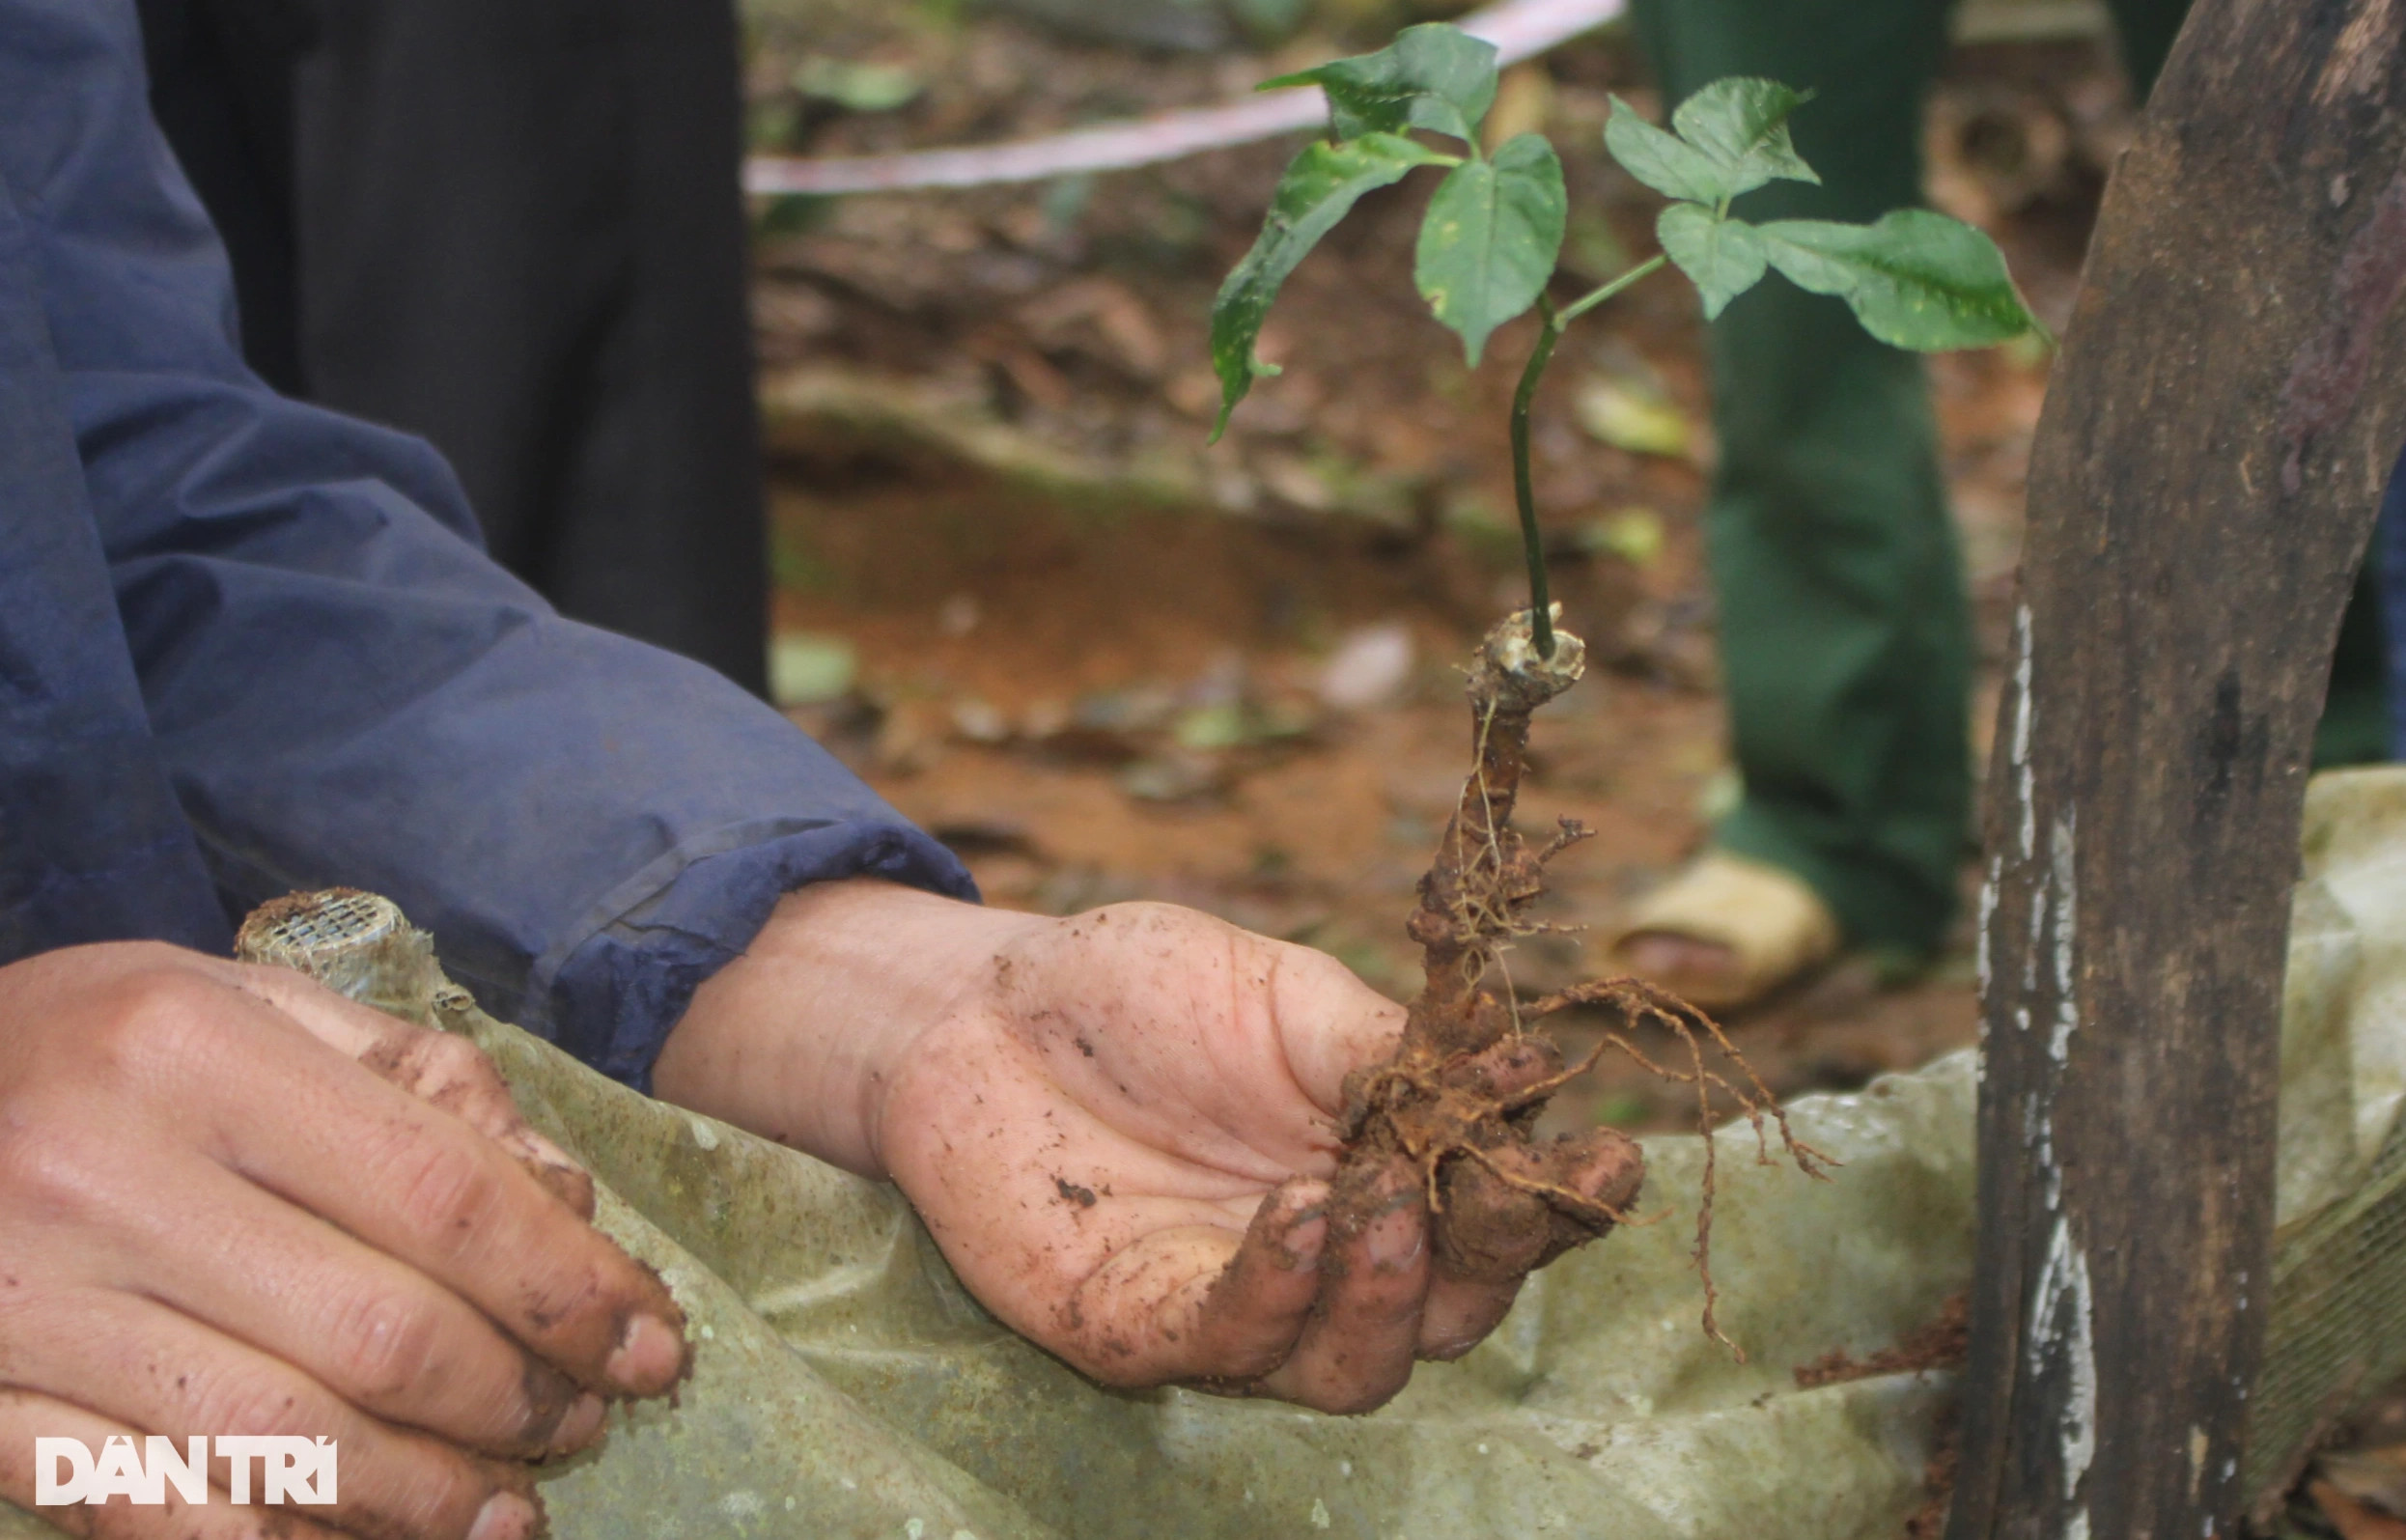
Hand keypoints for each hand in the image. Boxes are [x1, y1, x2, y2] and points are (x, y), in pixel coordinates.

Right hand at [0, 943, 688, 1539]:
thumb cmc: (84, 1043)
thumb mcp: (238, 1003)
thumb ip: (408, 1082)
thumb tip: (563, 1195)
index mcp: (194, 1055)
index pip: (441, 1194)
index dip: (569, 1284)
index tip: (651, 1342)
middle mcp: (106, 1177)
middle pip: (381, 1330)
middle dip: (516, 1397)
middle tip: (586, 1421)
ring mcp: (30, 1307)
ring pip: (283, 1441)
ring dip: (422, 1495)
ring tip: (506, 1511)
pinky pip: (150, 1507)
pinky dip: (269, 1539)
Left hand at [655, 882, 1533, 1413]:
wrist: (980, 1004)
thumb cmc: (1140, 995)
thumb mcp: (1281, 995)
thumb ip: (1386, 1050)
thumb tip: (1514, 1078)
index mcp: (1386, 1166)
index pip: (1496, 1213)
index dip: (1559, 1199)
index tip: (1607, 1157)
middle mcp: (1329, 1257)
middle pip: (1450, 1310)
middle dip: (1491, 1256)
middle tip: (1496, 1186)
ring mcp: (1239, 1305)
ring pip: (1355, 1364)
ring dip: (1387, 1293)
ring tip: (1380, 1202)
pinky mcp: (1140, 1330)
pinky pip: (1229, 1342)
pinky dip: (1276, 1290)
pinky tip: (1294, 1215)